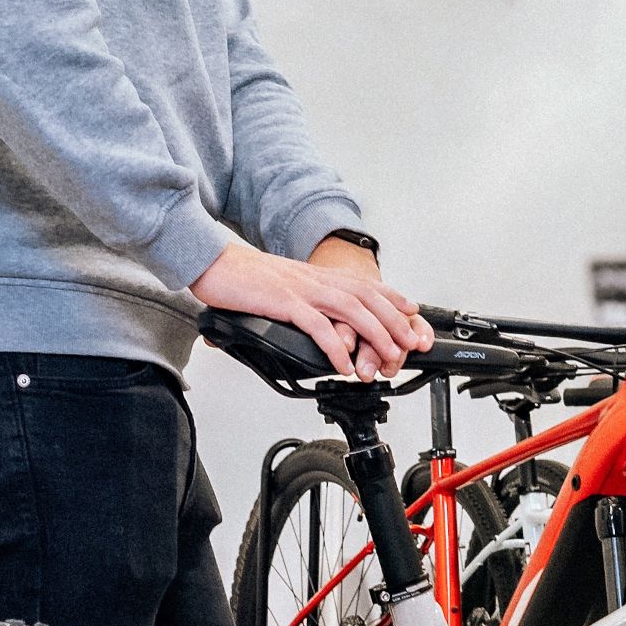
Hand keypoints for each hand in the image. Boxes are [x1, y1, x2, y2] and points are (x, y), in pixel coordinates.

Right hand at [194, 241, 432, 379]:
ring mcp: (302, 290)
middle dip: (395, 321)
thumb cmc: (243, 276)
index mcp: (317, 276)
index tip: (413, 311)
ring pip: (351, 310)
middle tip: (411, 343)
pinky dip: (335, 346)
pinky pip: (317, 326)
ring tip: (388, 357)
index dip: (393, 297)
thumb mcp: (283, 286)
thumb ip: (302, 301)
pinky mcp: (283, 303)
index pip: (365, 284)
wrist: (212, 260)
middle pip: (367, 298)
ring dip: (375, 335)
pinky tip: (344, 364)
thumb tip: (313, 323)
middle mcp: (315, 280)